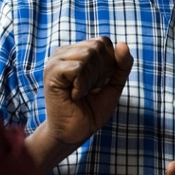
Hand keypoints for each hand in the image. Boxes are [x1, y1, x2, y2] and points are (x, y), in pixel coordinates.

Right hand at [27, 37, 132, 171]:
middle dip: (102, 72)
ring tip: (81, 92)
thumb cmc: (93, 108)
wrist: (76, 132)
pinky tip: (75, 95)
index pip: (104, 42)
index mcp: (78, 50)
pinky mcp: (51, 73)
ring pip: (88, 55)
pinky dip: (83, 85)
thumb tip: (123, 44)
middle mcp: (65, 52)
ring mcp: (56, 61)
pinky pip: (78, 68)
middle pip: (98, 46)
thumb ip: (122, 64)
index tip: (99, 83)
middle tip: (90, 89)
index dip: (110, 64)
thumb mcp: (114, 83)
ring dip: (92, 80)